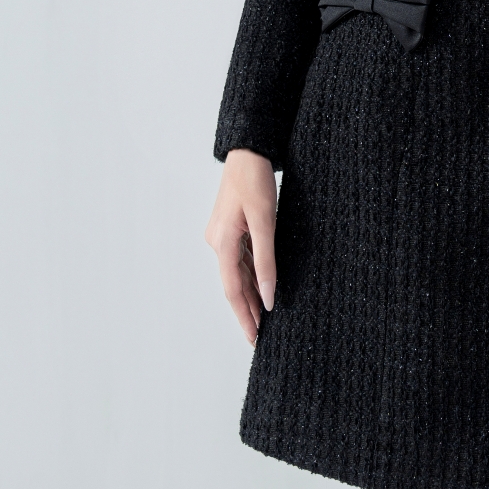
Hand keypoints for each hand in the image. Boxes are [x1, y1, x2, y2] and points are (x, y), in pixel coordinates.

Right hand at [204, 149, 277, 343]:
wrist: (249, 150)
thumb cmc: (255, 180)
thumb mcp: (265, 221)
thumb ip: (267, 260)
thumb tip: (270, 297)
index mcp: (222, 242)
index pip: (233, 290)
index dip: (245, 316)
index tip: (254, 338)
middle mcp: (218, 241)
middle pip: (233, 284)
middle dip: (247, 309)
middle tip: (261, 335)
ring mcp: (223, 234)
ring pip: (238, 272)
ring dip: (251, 293)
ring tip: (265, 316)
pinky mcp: (231, 227)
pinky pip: (241, 258)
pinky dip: (252, 273)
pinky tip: (262, 284)